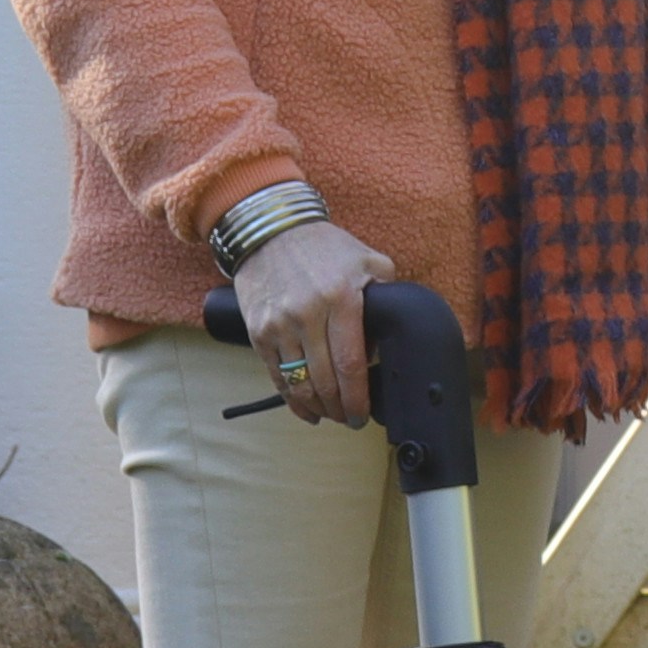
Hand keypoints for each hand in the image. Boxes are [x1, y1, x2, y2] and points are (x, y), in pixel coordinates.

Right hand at [237, 213, 392, 424]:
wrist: (270, 230)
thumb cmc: (325, 247)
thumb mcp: (369, 260)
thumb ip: (387, 295)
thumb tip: (388, 336)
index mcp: (341, 298)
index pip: (350, 363)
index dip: (357, 396)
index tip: (363, 413)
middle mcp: (308, 314)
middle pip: (325, 380)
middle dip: (340, 408)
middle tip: (350, 418)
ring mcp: (279, 325)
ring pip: (300, 383)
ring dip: (318, 407)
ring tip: (331, 414)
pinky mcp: (258, 332)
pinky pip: (276, 376)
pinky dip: (292, 399)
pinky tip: (306, 410)